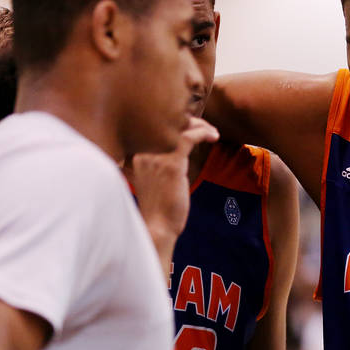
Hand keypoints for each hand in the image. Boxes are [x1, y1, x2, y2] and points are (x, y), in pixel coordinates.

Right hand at [125, 116, 218, 241]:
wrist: (157, 226)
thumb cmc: (159, 207)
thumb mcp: (155, 180)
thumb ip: (161, 164)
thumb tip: (178, 153)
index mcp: (136, 154)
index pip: (157, 128)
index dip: (176, 124)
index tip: (193, 127)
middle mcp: (143, 151)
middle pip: (168, 124)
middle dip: (189, 122)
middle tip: (206, 128)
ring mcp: (155, 156)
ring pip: (179, 127)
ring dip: (200, 126)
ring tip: (212, 132)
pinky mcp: (171, 163)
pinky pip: (189, 137)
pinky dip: (204, 132)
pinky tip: (214, 136)